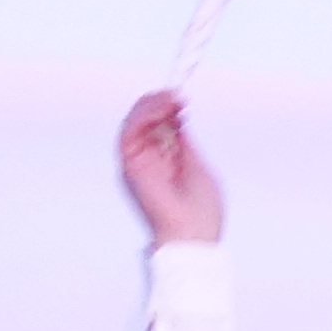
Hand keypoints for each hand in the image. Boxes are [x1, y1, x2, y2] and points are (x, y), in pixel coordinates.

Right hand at [116, 88, 222, 244]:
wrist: (194, 234)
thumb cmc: (201, 211)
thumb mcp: (198, 166)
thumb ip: (184, 142)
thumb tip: (177, 117)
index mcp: (168, 160)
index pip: (162, 126)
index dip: (169, 108)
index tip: (183, 98)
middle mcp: (150, 158)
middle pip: (146, 120)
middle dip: (160, 102)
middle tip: (178, 95)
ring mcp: (139, 161)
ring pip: (136, 121)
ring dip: (152, 105)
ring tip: (172, 98)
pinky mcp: (130, 164)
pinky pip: (130, 132)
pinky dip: (143, 116)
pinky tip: (162, 109)